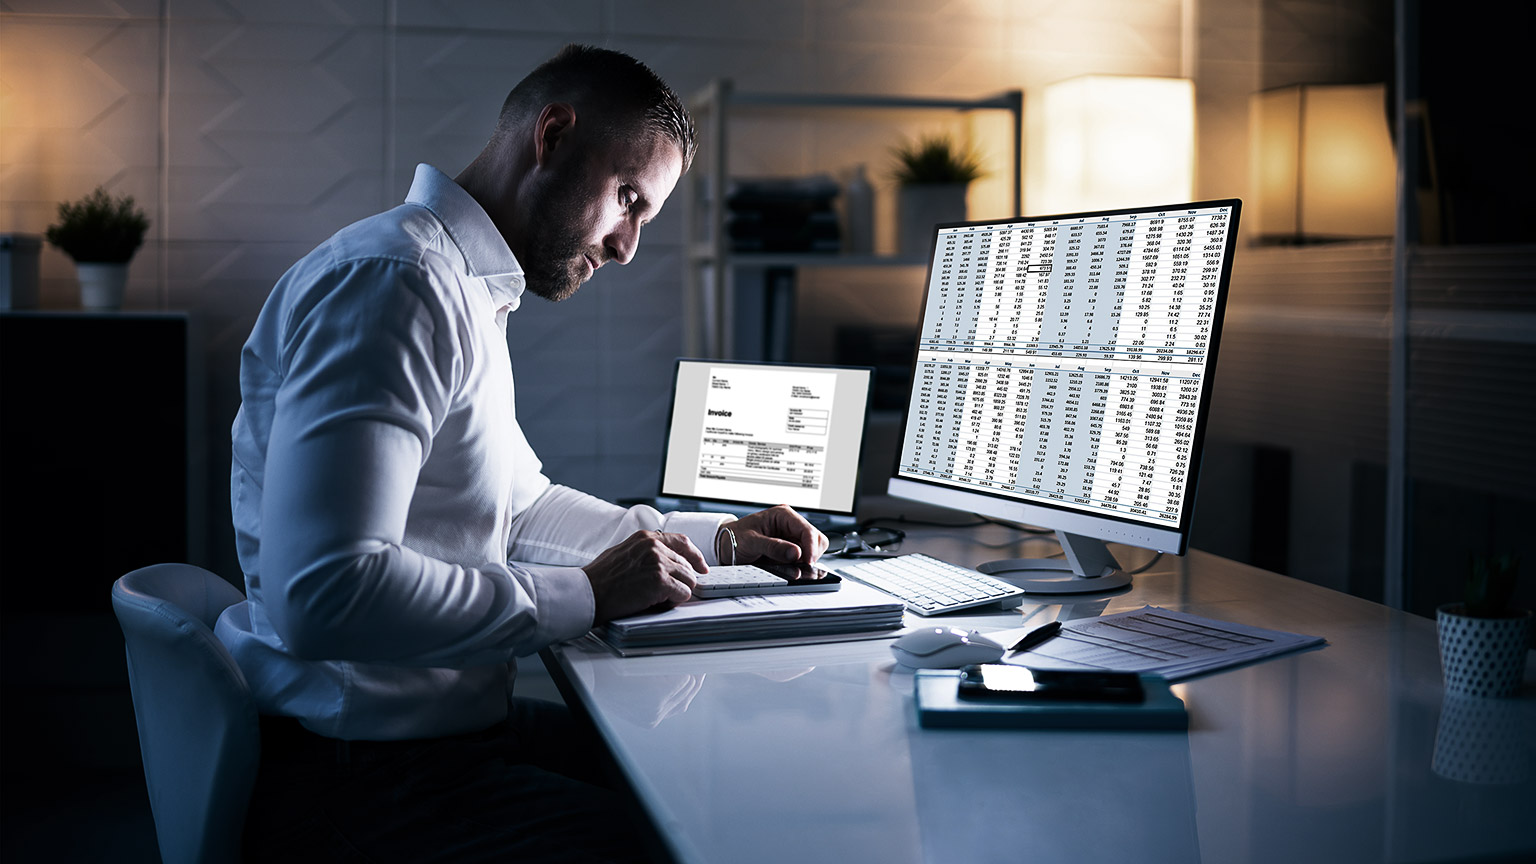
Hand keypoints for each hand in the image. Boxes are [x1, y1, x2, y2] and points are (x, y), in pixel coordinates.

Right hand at [583, 531, 704, 623]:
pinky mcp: (660, 581)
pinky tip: (655, 602)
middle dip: (679, 582)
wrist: (588, 593)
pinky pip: (683, 594)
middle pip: (686, 566)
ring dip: (676, 593)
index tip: (701, 567)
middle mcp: (654, 547)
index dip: (695, 557)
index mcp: (646, 538)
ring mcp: (658, 563)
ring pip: (688, 581)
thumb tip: (666, 560)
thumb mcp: (624, 552)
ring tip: (654, 597)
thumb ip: (645, 552)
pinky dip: (673, 602)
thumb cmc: (601, 578)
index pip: (682, 542)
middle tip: (663, 593)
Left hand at [720, 504, 828, 565]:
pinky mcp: (791, 550)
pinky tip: (788, 568)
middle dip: (811, 555)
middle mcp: (791, 525)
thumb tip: (796, 553)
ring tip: (788, 567)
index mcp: (783, 515)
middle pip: (816, 540)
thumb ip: (773, 547)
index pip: (807, 530)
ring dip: (805, 562)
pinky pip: (804, 559)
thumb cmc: (735, 537)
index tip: (808, 563)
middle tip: (798, 567)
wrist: (726, 545)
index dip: (811, 548)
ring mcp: (792, 538)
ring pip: (813, 550)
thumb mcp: (751, 542)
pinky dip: (800, 566)